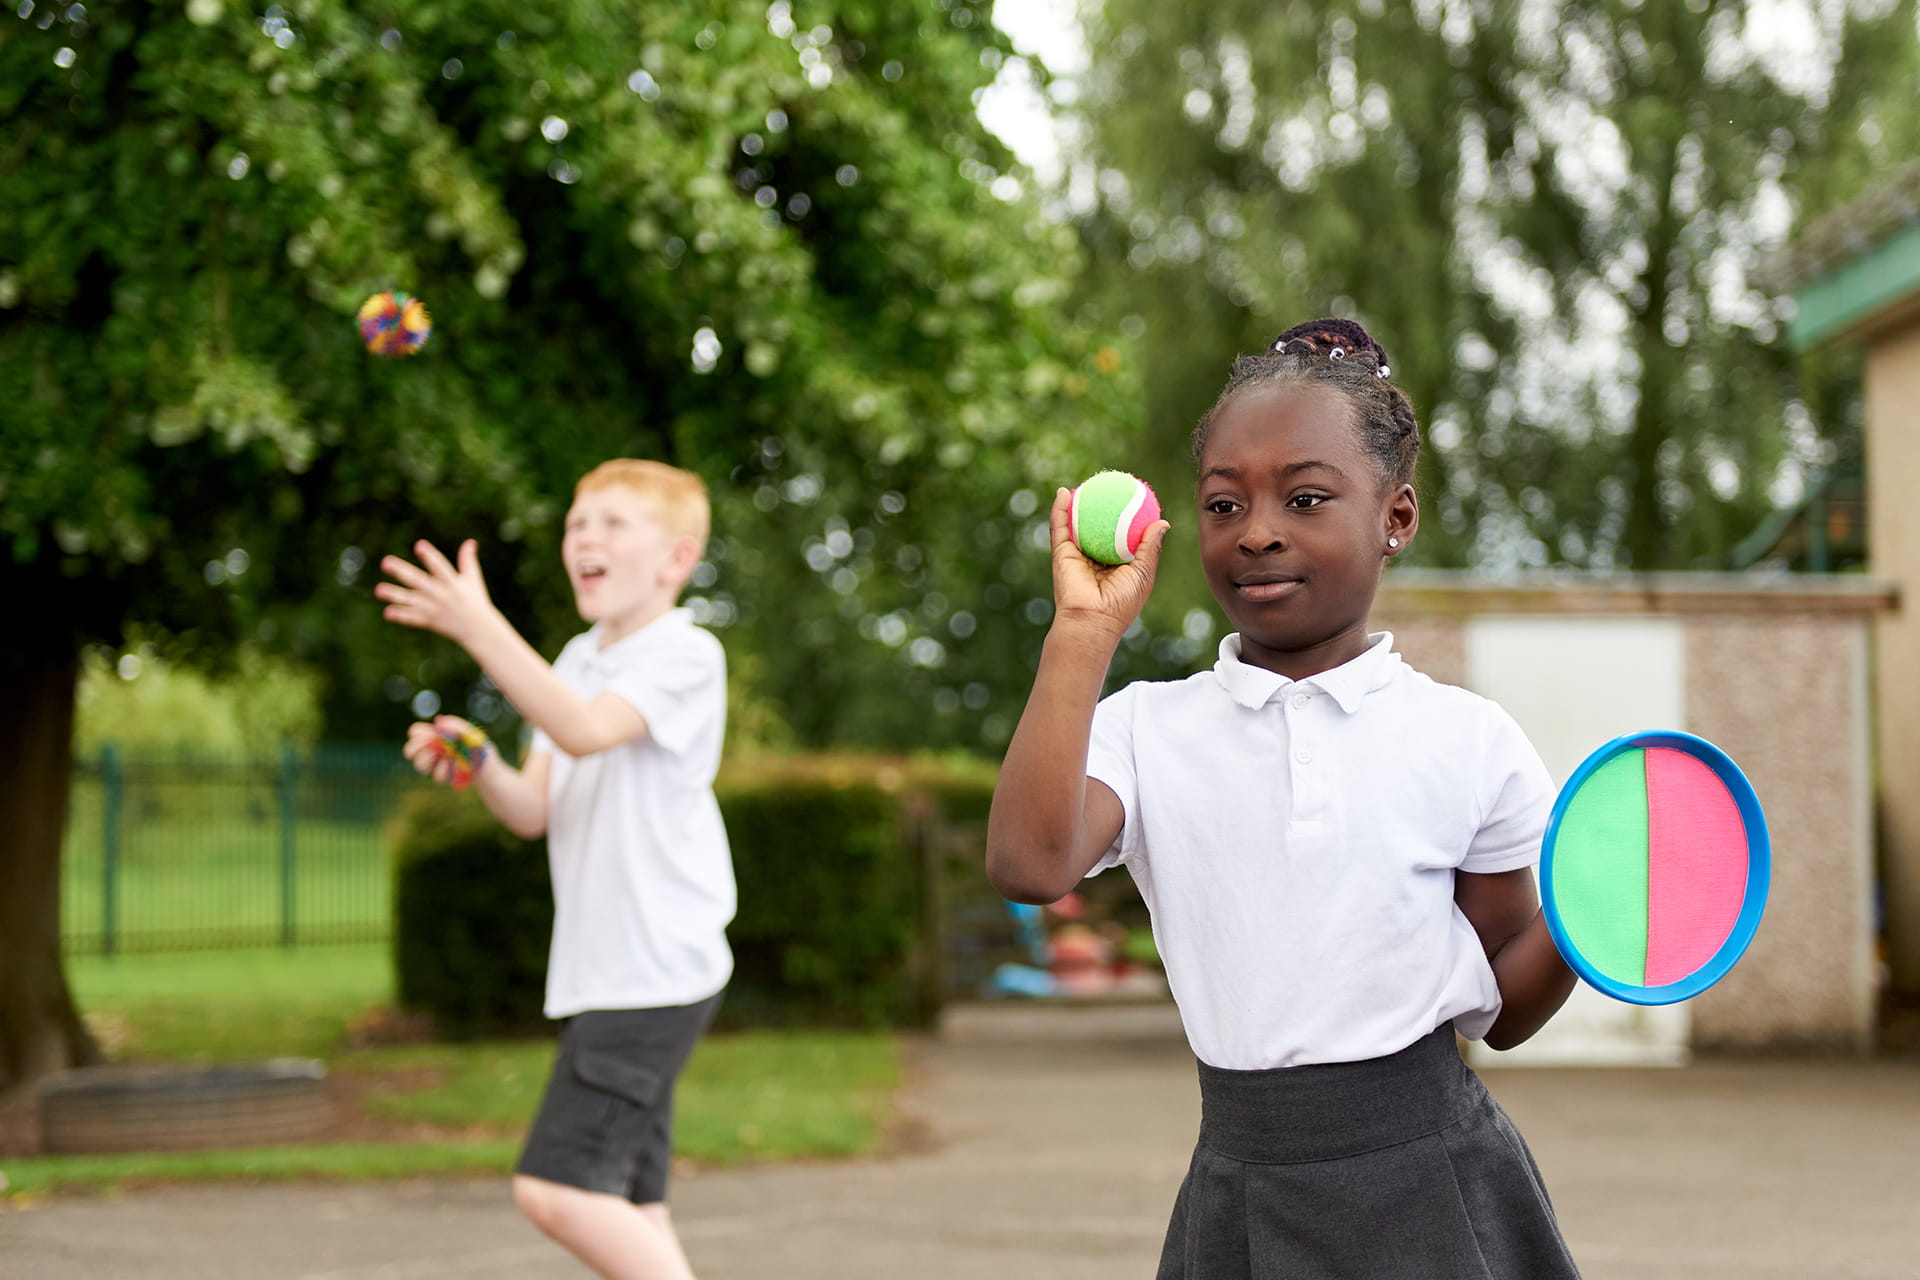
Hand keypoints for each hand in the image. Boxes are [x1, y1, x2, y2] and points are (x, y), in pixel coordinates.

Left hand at [376, 539, 496, 645]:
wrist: (479, 630)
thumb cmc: (475, 601)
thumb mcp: (473, 580)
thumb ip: (468, 561)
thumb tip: (470, 542)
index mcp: (452, 582)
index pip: (440, 566)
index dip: (429, 556)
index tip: (419, 545)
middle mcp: (441, 594)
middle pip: (418, 581)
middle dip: (402, 572)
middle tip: (385, 562)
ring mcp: (434, 609)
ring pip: (411, 600)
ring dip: (394, 595)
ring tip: (379, 590)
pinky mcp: (430, 621)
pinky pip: (413, 618)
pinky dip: (401, 616)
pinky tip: (387, 612)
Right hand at [402, 714, 480, 786]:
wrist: (488, 766)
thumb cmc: (478, 746)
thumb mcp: (471, 733)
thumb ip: (455, 725)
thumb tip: (437, 721)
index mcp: (435, 736)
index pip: (415, 733)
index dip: (417, 734)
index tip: (431, 735)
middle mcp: (431, 750)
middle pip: (410, 750)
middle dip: (416, 748)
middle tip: (431, 746)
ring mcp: (435, 765)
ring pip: (420, 764)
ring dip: (431, 759)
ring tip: (446, 754)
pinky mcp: (442, 777)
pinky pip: (436, 775)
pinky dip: (447, 769)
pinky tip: (456, 765)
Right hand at [1047, 486, 1169, 641]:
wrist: (1092, 620)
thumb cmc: (1122, 601)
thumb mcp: (1144, 572)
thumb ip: (1151, 547)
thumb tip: (1162, 521)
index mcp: (1117, 563)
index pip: (1122, 534)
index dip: (1128, 515)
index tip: (1135, 496)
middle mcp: (1096, 557)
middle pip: (1099, 526)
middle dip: (1103, 506)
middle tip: (1110, 485)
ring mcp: (1077, 555)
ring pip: (1077, 523)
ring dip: (1079, 503)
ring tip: (1085, 482)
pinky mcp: (1061, 554)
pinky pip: (1060, 528)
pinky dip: (1060, 509)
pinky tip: (1064, 492)